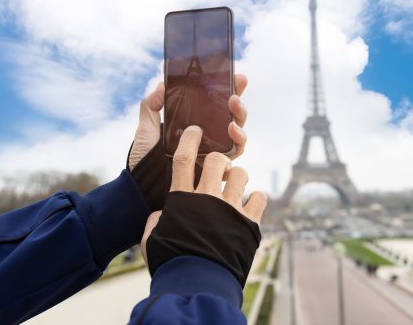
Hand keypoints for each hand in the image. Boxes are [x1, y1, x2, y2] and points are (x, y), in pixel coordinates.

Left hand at [128, 74, 248, 170]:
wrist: (142, 189)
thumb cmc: (143, 161)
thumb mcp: (146, 131)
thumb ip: (151, 107)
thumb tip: (162, 85)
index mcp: (193, 126)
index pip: (215, 106)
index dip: (227, 90)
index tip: (235, 76)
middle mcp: (207, 139)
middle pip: (231, 118)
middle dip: (238, 104)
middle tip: (235, 94)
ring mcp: (213, 154)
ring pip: (237, 134)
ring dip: (239, 120)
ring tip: (233, 111)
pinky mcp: (217, 170)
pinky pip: (235, 154)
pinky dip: (238, 142)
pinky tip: (232, 132)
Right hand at [140, 126, 266, 284]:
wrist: (196, 283)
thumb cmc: (170, 261)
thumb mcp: (152, 237)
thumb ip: (158, 218)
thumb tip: (162, 211)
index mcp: (181, 198)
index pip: (185, 159)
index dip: (190, 140)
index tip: (195, 130)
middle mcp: (207, 198)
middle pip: (217, 161)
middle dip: (219, 160)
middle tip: (219, 169)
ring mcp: (230, 208)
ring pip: (241, 174)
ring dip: (239, 178)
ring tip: (235, 188)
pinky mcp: (249, 223)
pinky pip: (260, 197)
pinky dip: (257, 197)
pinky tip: (252, 202)